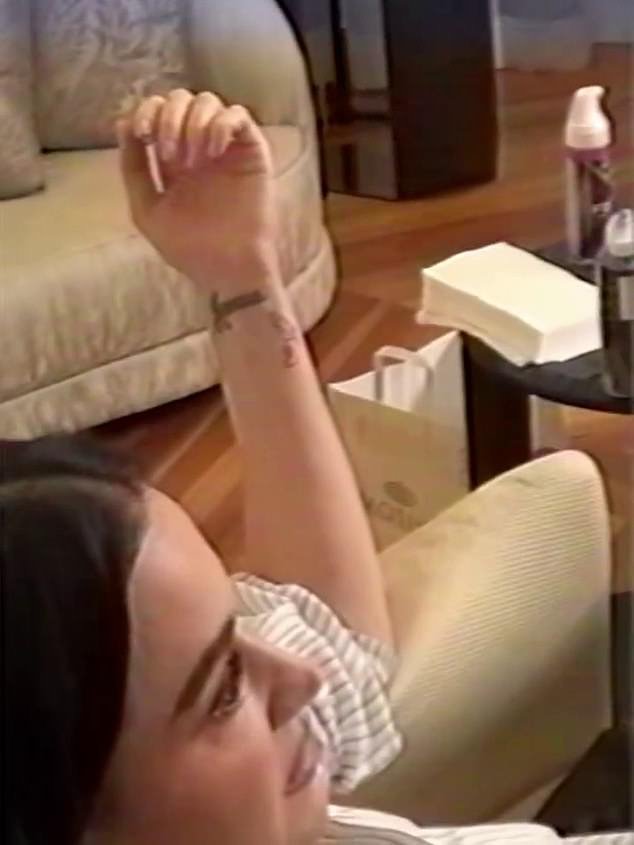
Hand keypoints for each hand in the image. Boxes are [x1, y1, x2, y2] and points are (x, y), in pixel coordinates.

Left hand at [117, 89, 277, 288]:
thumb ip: (133, 169)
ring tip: (192, 159)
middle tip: (168, 153)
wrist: (227, 269)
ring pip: (209, 101)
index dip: (146, 111)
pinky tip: (212, 153)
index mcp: (174, 159)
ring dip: (192, 122)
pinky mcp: (253, 152)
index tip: (141, 133)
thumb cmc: (190, 248)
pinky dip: (220, 125)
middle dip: (168, 117)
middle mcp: (200, 148)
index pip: (157, 111)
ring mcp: (227, 149)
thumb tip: (123, 123)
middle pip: (180, 99)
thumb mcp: (147, 211)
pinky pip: (239, 116)